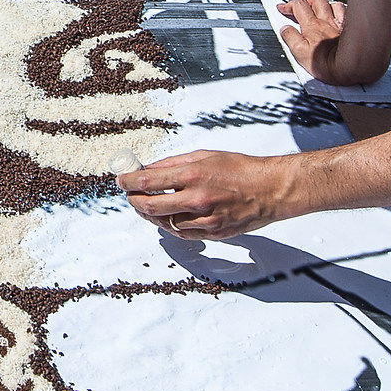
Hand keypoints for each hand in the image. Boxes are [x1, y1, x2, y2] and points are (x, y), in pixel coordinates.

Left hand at [117, 149, 299, 240]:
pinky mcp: (213, 233)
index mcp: (192, 175)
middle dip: (133, 201)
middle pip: (150, 206)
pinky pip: (182, 234)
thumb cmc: (240, 170)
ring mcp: (204, 220)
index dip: (128, 182)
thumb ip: (174, 164)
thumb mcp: (204, 156)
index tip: (121, 181)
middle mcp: (196, 199)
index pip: (147, 182)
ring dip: (150, 215)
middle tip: (129, 196)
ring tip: (146, 206)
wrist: (270, 190)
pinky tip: (167, 216)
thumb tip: (149, 169)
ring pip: (164, 223)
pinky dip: (170, 225)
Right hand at [274, 0, 389, 87]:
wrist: (349, 66)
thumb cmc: (326, 63)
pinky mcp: (351, 29)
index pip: (298, 6)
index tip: (283, 8)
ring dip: (324, 5)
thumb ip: (290, 37)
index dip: (288, 5)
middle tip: (300, 7)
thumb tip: (285, 29)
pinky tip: (338, 16)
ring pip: (332, 4)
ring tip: (319, 10)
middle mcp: (326, 21)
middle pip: (316, 0)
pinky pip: (346, 12)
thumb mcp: (299, 52)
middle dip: (306, 1)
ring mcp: (340, 24)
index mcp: (312, 26)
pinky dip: (340, 11)